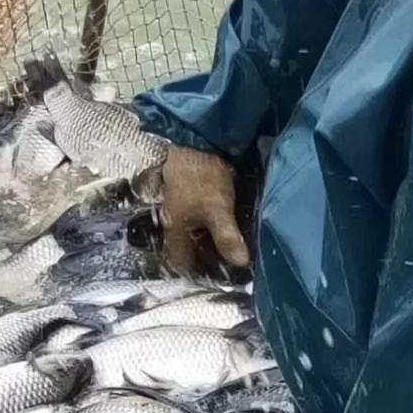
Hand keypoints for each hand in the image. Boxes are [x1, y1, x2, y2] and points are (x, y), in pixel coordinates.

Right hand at [161, 145, 249, 274]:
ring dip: (208, 243)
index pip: (182, 265)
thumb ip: (227, 238)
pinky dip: (208, 227)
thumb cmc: (202, 177)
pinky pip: (196, 221)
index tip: (220, 273)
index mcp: (175, 232)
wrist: (193, 139)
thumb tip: (240, 263)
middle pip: (186, 251)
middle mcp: (172, 224)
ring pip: (192, 236)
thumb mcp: (218, 209)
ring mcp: (177, 210)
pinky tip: (224, 225)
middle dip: (205, 258)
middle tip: (230, 259)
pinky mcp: (186, 198)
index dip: (199, 273)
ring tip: (231, 244)